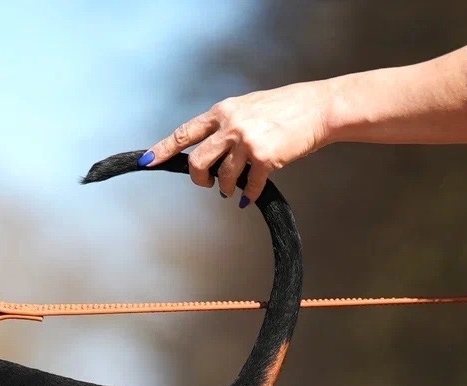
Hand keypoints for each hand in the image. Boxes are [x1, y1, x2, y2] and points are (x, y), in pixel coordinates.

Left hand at [143, 82, 332, 204]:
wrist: (319, 108)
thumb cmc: (285, 108)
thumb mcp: (248, 107)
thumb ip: (226, 125)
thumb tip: (208, 149)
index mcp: (223, 111)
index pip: (184, 133)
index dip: (163, 149)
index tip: (147, 161)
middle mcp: (231, 125)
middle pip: (197, 162)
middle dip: (199, 178)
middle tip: (206, 183)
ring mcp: (247, 142)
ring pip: (222, 177)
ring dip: (225, 188)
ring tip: (231, 188)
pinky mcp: (265, 158)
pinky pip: (249, 186)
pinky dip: (248, 194)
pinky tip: (248, 196)